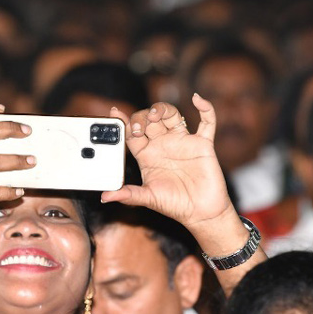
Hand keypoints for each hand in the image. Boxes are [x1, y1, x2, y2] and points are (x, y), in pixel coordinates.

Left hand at [102, 95, 234, 230]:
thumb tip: (105, 197)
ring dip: (163, 109)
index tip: (113, 112)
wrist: (201, 213)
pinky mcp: (202, 144)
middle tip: (140, 127)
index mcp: (147, 155)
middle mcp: (163, 145)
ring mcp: (182, 142)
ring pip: (171, 115)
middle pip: (149, 120)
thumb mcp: (148, 198)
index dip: (123, 122)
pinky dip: (205, 108)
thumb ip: (128, 194)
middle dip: (142, 117)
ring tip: (156, 114)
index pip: (131, 134)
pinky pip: (207, 121)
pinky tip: (196, 99)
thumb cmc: (174, 205)